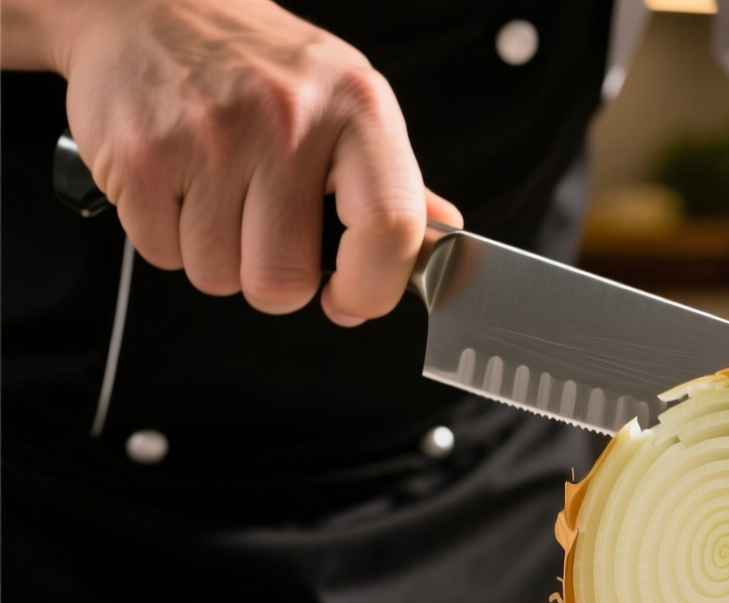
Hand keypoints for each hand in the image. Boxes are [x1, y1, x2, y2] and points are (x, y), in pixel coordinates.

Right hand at [5, 0, 458, 323]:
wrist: (153, 6)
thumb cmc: (262, 66)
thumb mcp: (349, 104)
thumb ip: (396, 184)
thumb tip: (440, 242)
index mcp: (358, 109)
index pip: (390, 229)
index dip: (372, 289)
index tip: (352, 300)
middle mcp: (287, 119)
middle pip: (284, 280)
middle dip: (276, 280)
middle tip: (270, 237)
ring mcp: (209, 137)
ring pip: (219, 277)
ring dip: (220, 259)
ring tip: (222, 199)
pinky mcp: (141, 155)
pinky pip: (163, 255)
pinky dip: (171, 239)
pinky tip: (183, 187)